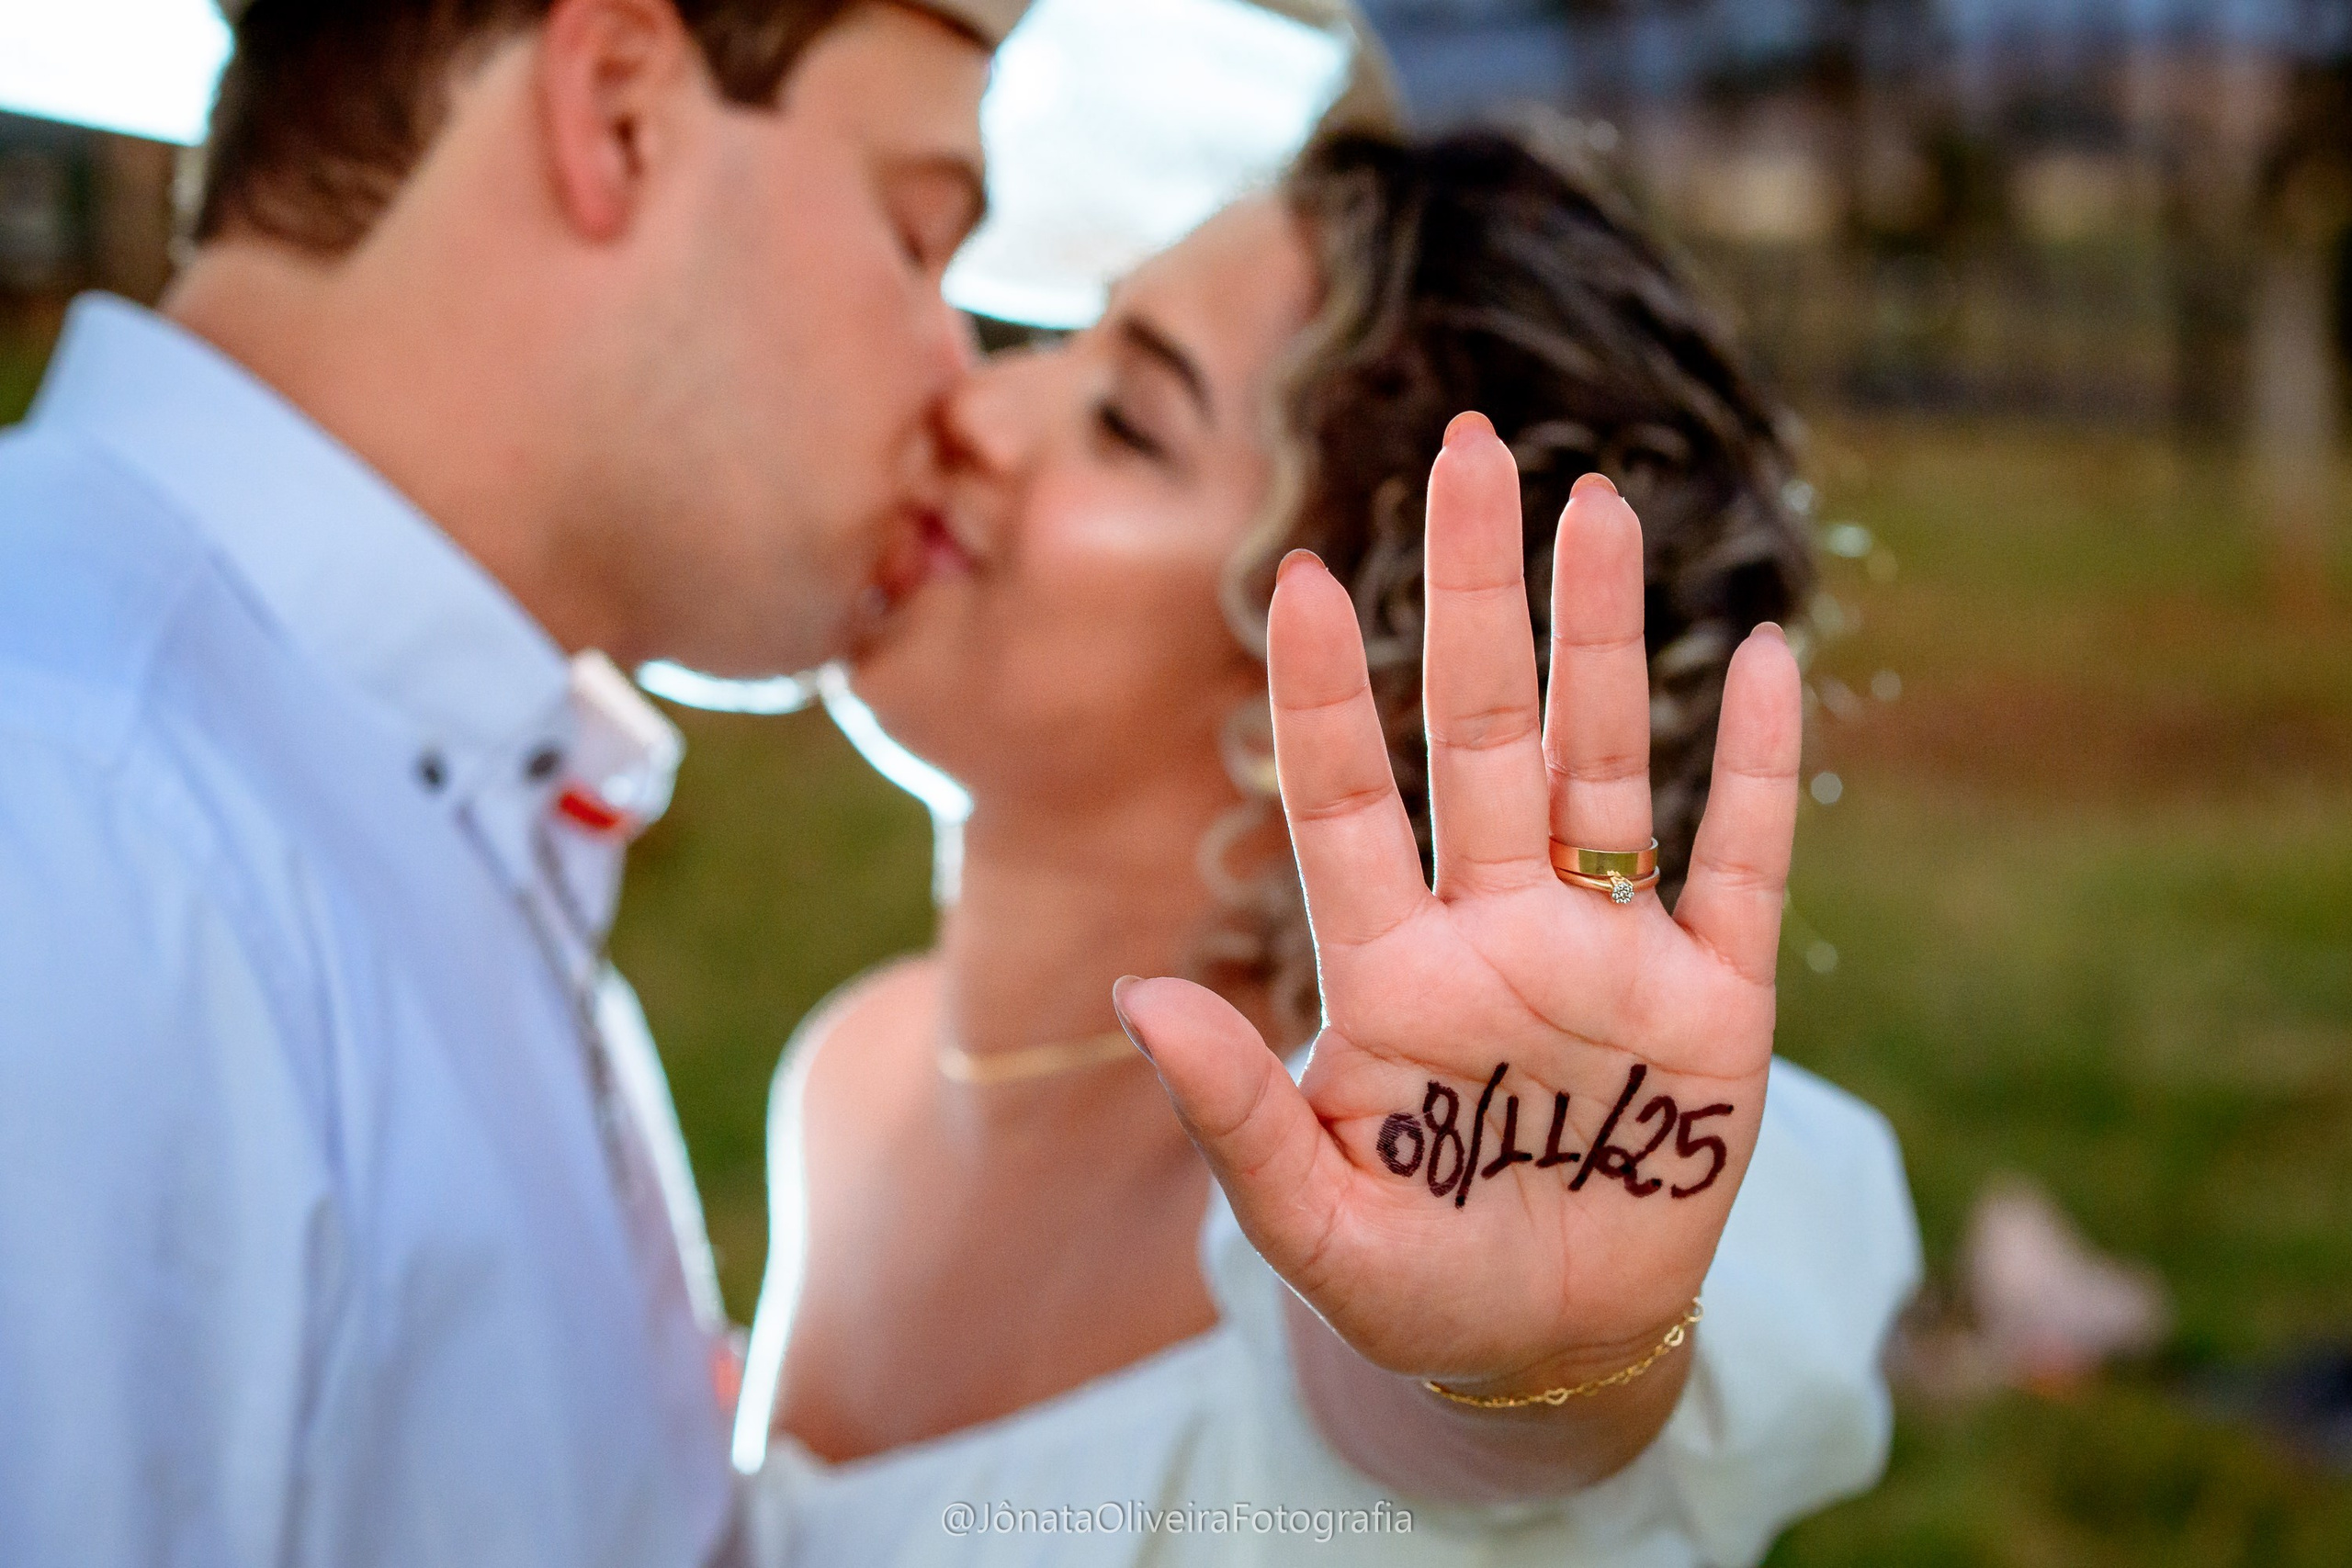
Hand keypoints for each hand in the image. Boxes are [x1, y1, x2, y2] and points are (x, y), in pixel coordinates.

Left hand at [1116, 412, 1801, 1396]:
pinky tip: (1765, 656)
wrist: (1546, 1349)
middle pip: (1484, 734)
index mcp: (1389, 973)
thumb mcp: (1309, 1227)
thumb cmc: (1412, 1285)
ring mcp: (1608, 955)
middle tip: (1470, 450)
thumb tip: (1137, 995)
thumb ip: (1233, 1118)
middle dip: (1476, 596)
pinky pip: (1741, 865)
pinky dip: (1754, 770)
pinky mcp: (1714, 1003)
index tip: (1311, 575)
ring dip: (1605, 639)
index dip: (1331, 696)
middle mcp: (1496, 931)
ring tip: (1599, 505)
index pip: (1348, 804)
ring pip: (1604, 762)